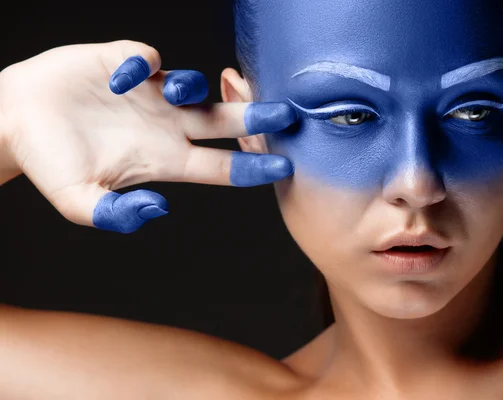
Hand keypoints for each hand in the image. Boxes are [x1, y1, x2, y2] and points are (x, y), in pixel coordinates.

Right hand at [0, 40, 296, 232]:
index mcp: (163, 160)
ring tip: (177, 94)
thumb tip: (158, 211)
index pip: (218, 166)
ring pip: (191, 86)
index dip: (251, 168)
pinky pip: (145, 61)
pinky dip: (139, 67)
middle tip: (286, 115)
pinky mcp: (124, 64)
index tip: (283, 168)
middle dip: (255, 118)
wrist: (14, 120)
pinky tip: (120, 79)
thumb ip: (115, 214)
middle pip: (223, 122)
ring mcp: (149, 95)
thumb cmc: (48, 163)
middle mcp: (166, 126)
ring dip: (193, 88)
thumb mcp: (78, 201)